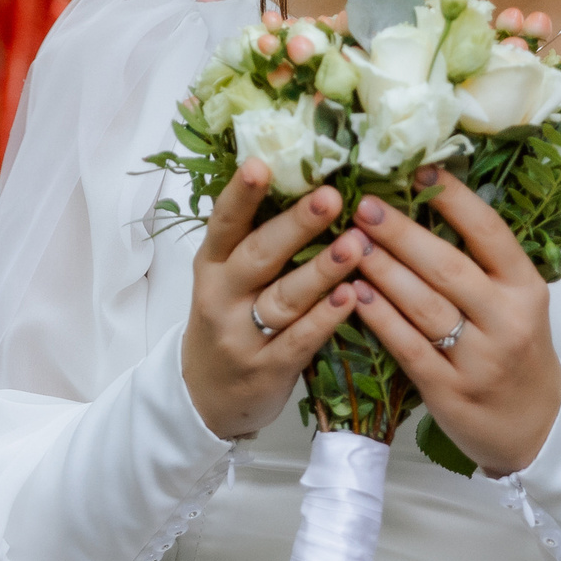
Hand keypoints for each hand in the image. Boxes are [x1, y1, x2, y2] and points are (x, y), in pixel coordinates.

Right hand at [182, 161, 368, 438]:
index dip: (241, 194)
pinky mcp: (266, 370)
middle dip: (295, 224)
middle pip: (258, 255)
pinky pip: (299, 341)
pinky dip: (325, 319)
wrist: (205, 397)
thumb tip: (302, 179)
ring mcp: (241, 336)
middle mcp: (221, 296)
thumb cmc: (228, 322)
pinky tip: (352, 298)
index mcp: (211, 264)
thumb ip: (253, 240)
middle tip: (330, 196)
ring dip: (320, 271)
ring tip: (355, 244)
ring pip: (283, 299)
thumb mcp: (225, 279)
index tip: (261, 163)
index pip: (223, 223)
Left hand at [347, 170, 560, 475]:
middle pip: (448, 268)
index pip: (490, 233)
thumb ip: (480, 264)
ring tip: (350, 243)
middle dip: (402, 234)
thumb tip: (425, 203)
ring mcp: (479, 359)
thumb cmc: (515, 351)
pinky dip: (379, 317)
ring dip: (383, 271)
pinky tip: (352, 294)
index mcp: (526, 288)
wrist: (535, 426)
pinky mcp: (450, 391)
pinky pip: (407, 346)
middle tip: (364, 205)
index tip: (418, 169)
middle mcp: (507, 321)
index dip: (454, 199)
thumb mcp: (515, 303)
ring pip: (424, 306)